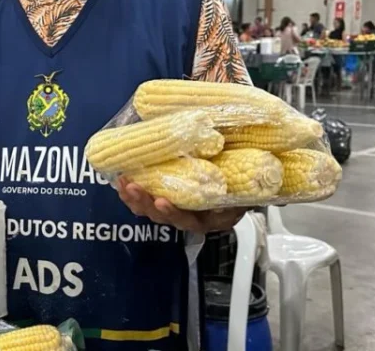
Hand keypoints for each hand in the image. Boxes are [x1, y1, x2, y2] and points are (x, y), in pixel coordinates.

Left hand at [115, 176, 246, 232]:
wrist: (252, 170)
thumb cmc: (250, 171)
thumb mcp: (248, 173)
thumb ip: (236, 171)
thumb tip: (222, 154)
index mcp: (218, 215)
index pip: (195, 221)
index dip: (176, 213)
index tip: (163, 201)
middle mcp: (198, 216)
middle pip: (168, 218)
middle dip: (148, 204)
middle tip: (135, 188)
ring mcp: (182, 208)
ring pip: (154, 212)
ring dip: (136, 199)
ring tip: (124, 183)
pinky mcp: (168, 196)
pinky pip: (147, 201)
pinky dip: (134, 192)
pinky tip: (122, 180)